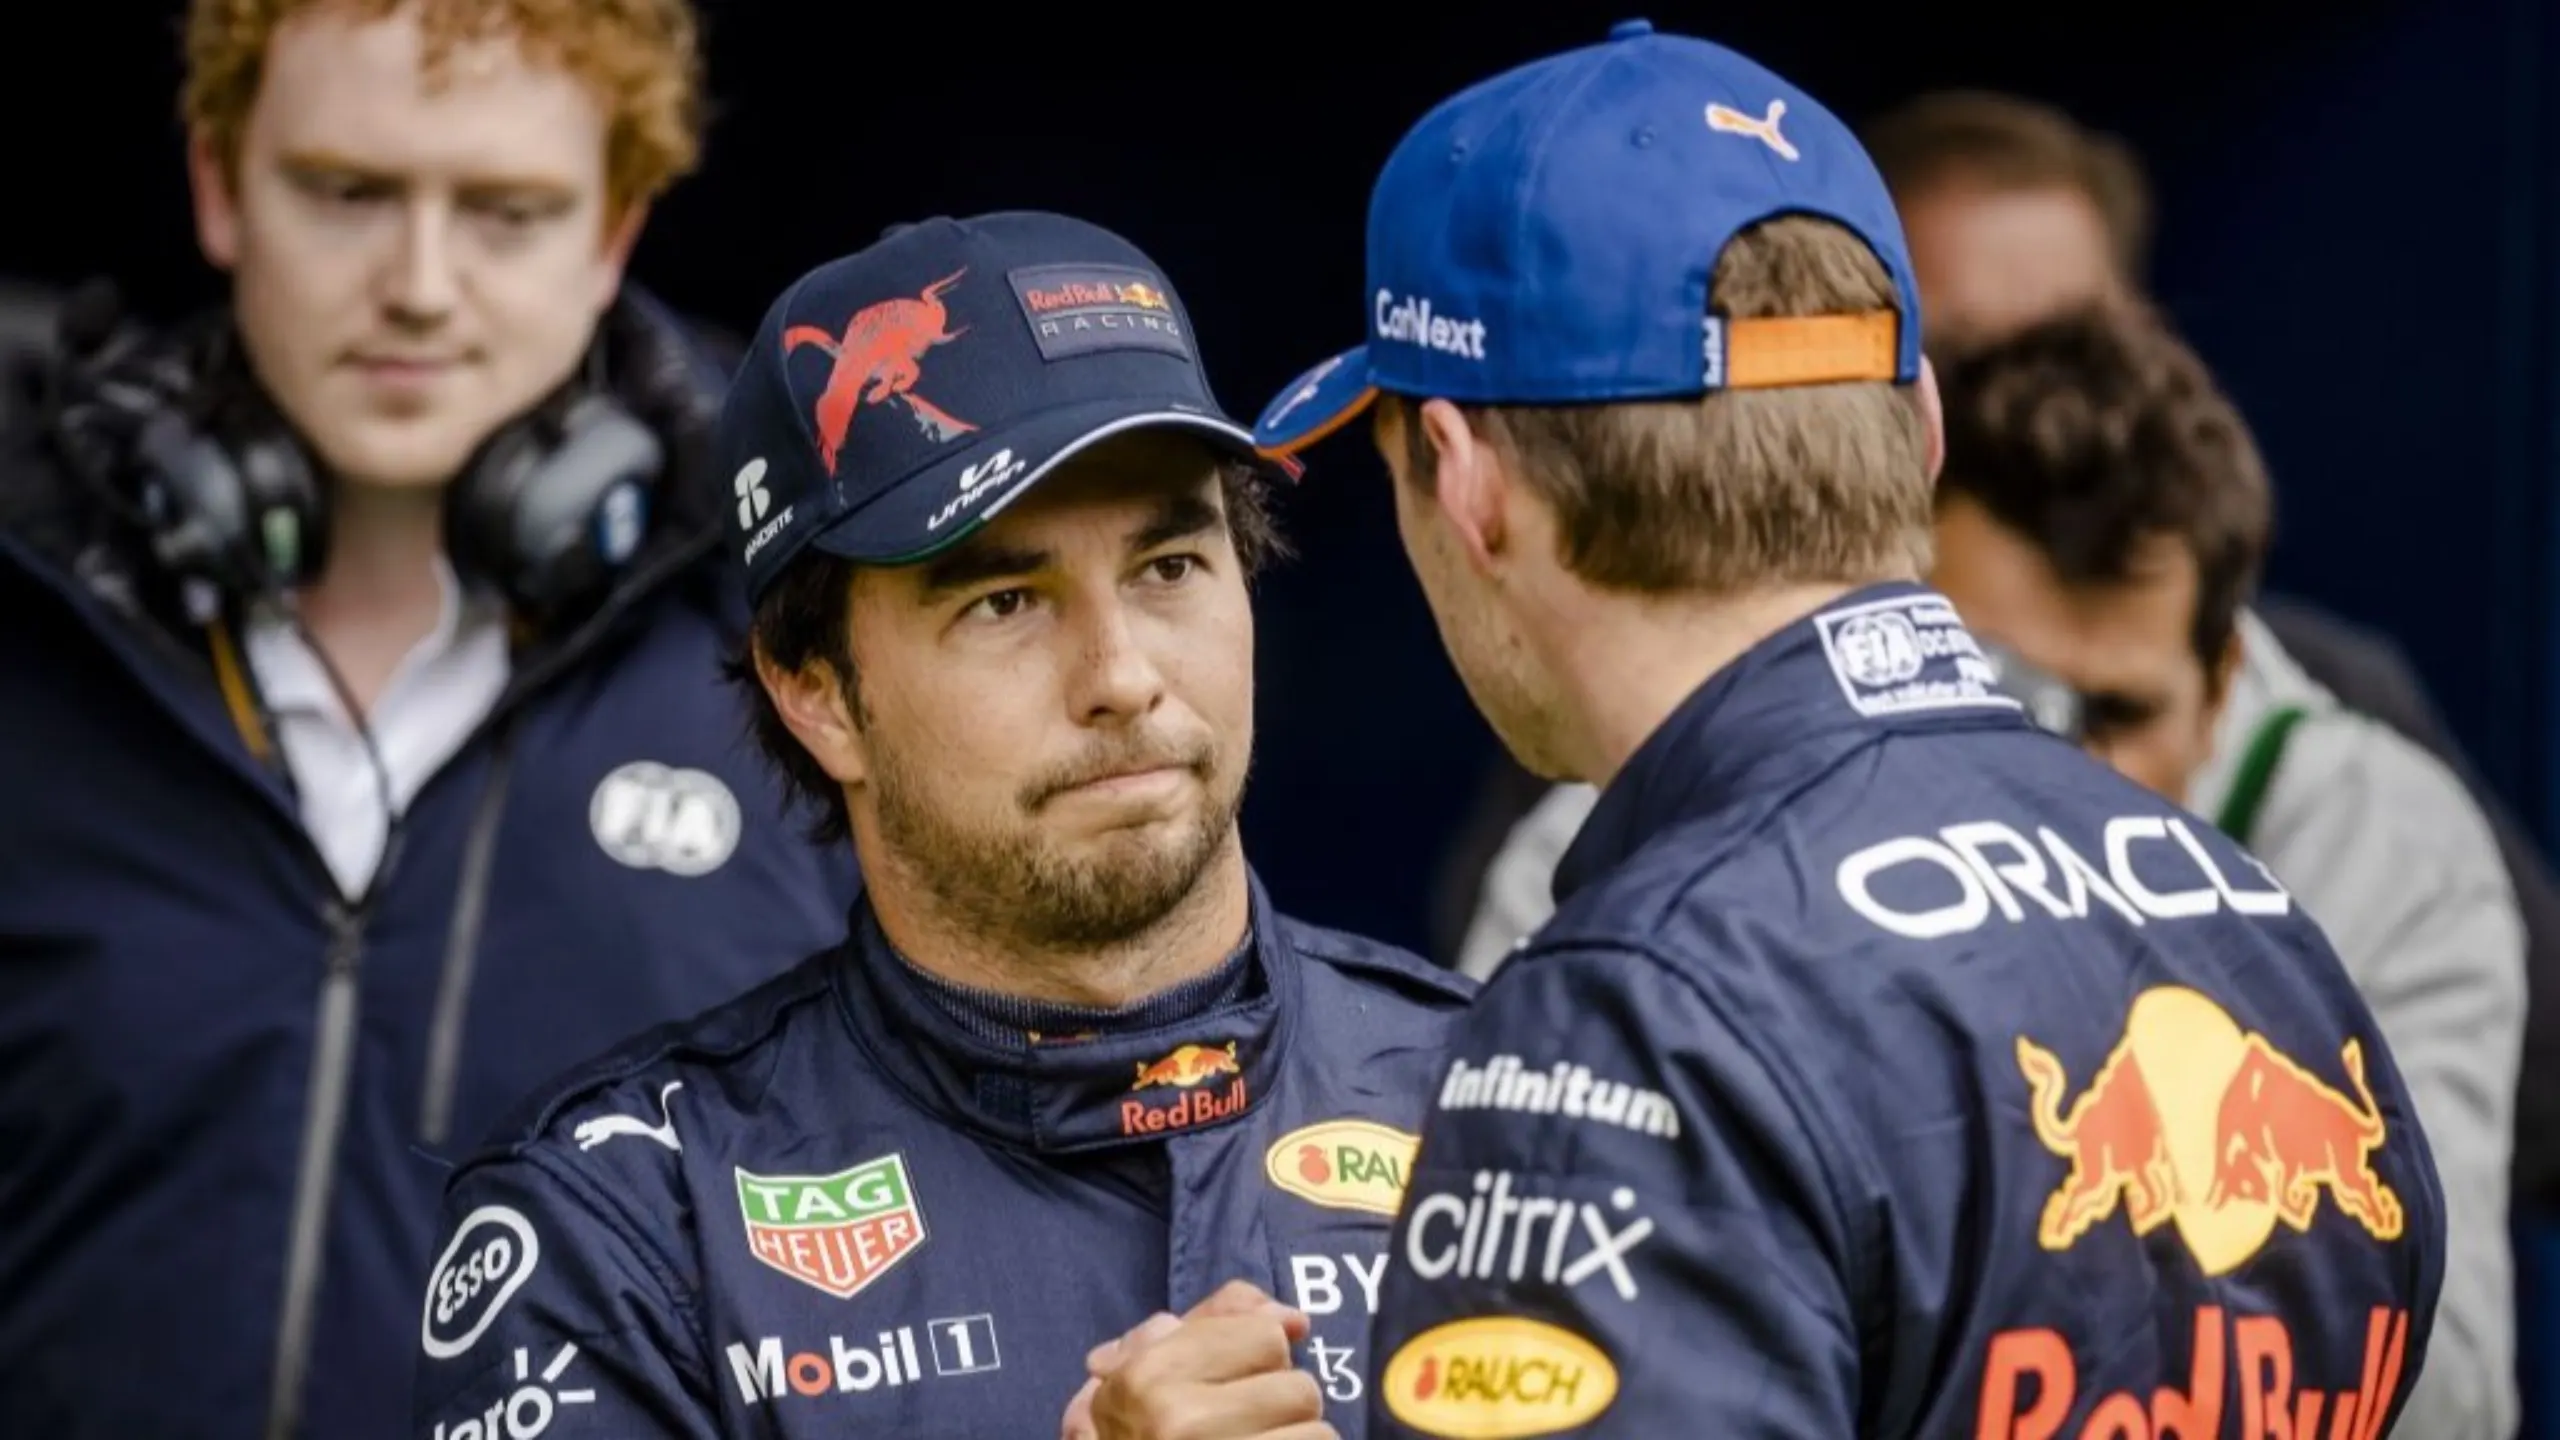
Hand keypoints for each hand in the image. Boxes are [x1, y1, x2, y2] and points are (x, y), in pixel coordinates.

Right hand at [1060, 1281, 1334, 1439]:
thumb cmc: (1133, 1431)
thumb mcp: (1149, 1365)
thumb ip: (1217, 1319)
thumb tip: (1294, 1319)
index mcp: (1151, 1374)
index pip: (1268, 1336)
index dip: (1257, 1360)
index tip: (1228, 1388)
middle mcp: (1179, 1420)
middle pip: (1300, 1388)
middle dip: (1281, 1408)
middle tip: (1244, 1429)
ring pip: (1318, 1435)